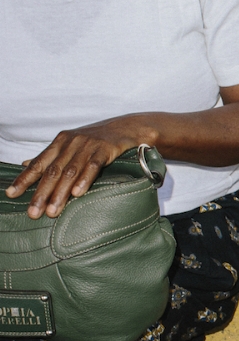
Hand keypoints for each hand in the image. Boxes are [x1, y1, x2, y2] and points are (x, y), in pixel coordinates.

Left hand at [5, 119, 145, 218]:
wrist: (126, 127)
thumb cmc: (95, 140)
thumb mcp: (70, 144)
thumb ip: (49, 157)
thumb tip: (24, 165)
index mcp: (60, 142)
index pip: (38, 163)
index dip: (24, 179)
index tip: (11, 194)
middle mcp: (71, 143)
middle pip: (53, 171)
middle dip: (41, 193)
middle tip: (33, 213)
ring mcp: (88, 145)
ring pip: (70, 171)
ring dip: (60, 193)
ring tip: (52, 211)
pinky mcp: (105, 149)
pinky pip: (93, 166)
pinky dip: (84, 180)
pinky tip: (77, 194)